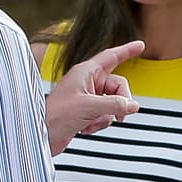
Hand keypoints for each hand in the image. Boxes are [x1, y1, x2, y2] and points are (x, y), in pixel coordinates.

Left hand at [45, 40, 144, 154]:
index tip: (141, 45)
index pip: (111, 56)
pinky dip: (99, 123)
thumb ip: (114, 104)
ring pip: (113, 103)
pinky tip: (85, 128)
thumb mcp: (89, 107)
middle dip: (120, 102)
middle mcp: (87, 82)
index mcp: (85, 72)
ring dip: (106, 116)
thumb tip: (133, 105)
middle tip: (120, 116)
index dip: (127, 50)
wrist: (40, 136)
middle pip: (118, 86)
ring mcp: (87, 98)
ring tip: (91, 122)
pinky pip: (105, 115)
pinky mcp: (86, 112)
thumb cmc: (55, 116)